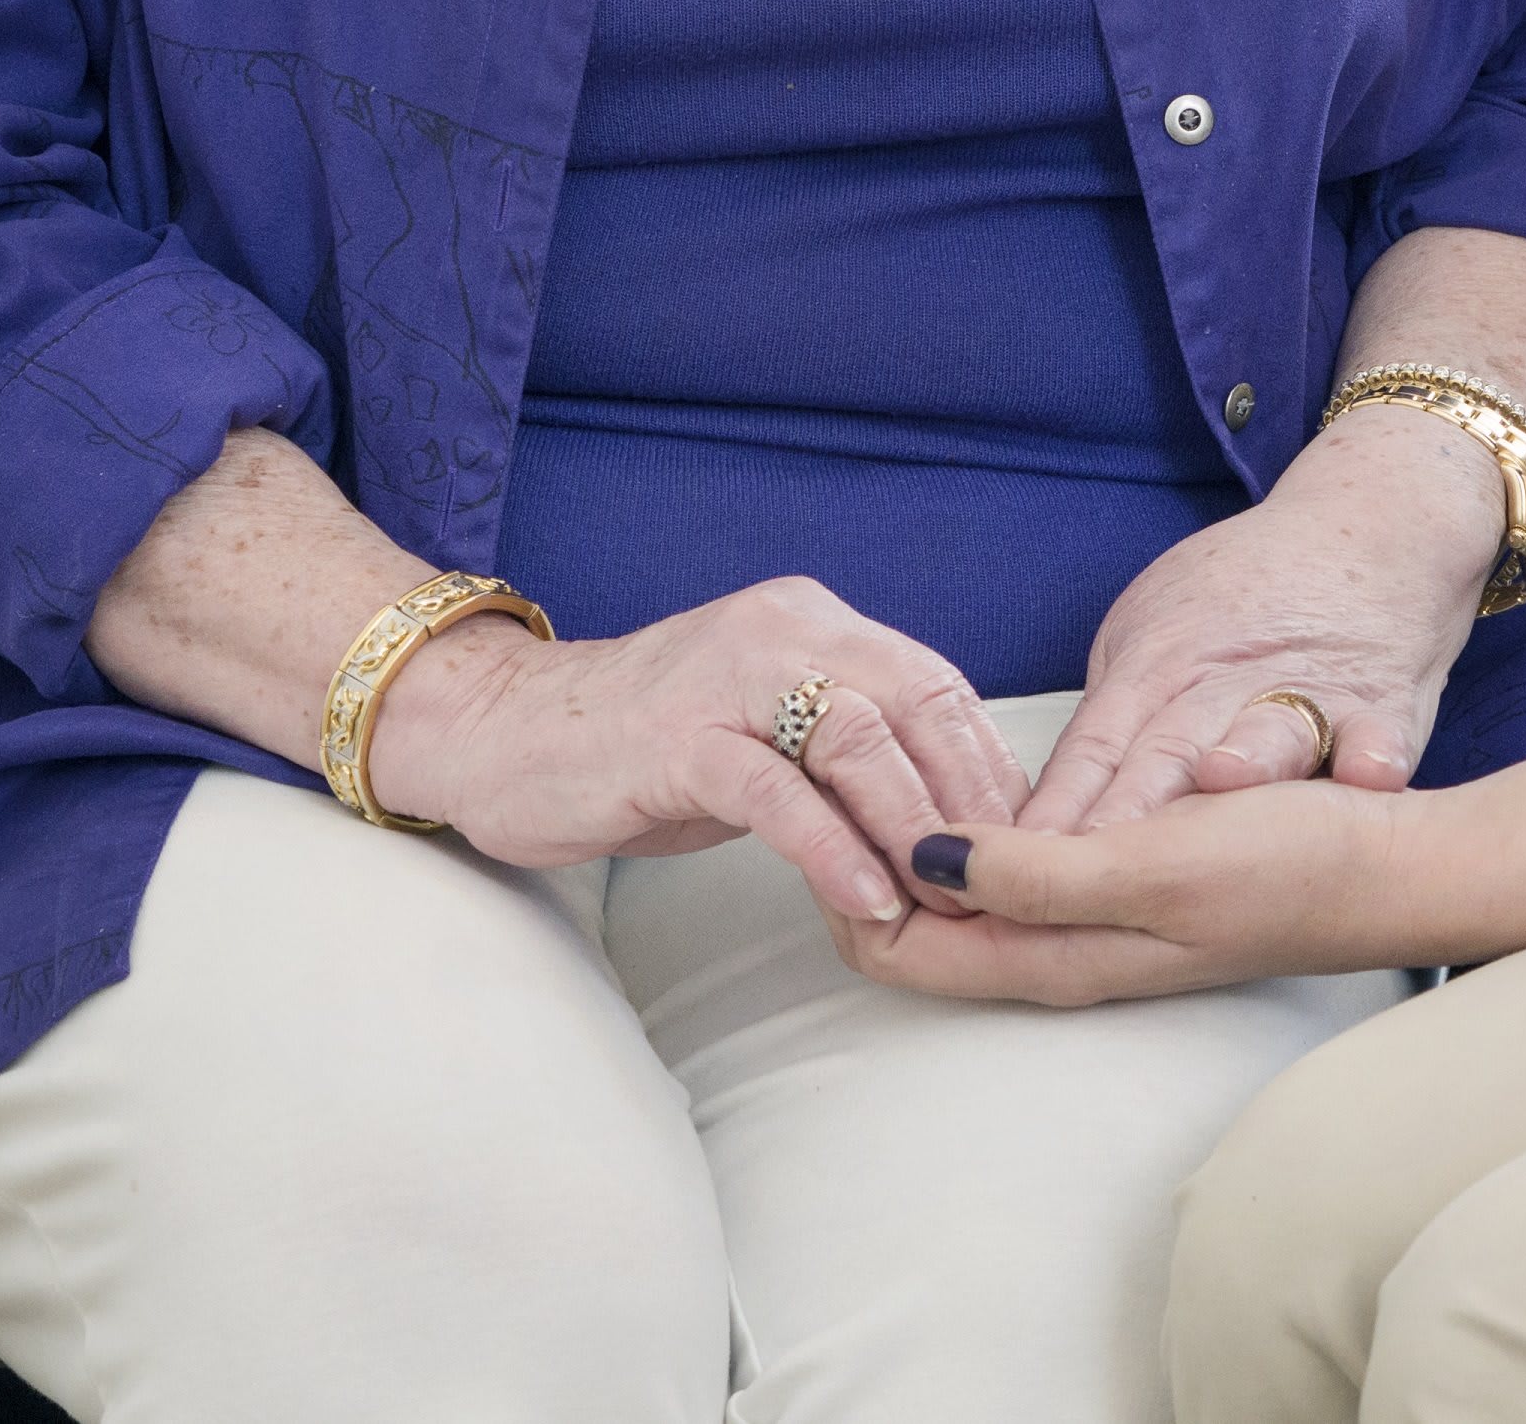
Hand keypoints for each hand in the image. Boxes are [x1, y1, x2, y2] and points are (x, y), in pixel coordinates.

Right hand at [364, 576, 1030, 932]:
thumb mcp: (767, 736)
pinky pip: (778, 792)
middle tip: (997, 887)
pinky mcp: (677, 739)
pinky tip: (868, 903)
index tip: (1024, 845)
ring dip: (912, 829)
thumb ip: (848, 757)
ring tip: (943, 902)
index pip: (939, 685)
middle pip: (918, 705)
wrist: (501, 734)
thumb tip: (947, 822)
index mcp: (816, 622)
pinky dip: (834, 851)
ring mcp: (728, 678)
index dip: (990, 768)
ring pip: (859, 741)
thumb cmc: (646, 749)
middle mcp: (783, 628)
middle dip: (968, 802)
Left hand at [847, 773, 1423, 1004]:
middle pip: (919, 932)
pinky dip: (970, 841)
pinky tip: (970, 790)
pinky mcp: (1122, 890)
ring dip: (914, 853)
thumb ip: (1037, 874)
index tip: (832, 805)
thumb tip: (923, 862)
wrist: (1387, 869)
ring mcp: (1092, 927)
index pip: (901, 951)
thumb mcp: (1153, 863)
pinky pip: (1013, 877)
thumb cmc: (1283, 865)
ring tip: (880, 776)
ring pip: (963, 903)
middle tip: (836, 779)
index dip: (848, 887)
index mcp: (1055, 959)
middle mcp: (1061, 955)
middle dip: (864, 870)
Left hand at [1022, 397, 1512, 830]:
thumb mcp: (1149, 634)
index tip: (1005, 866)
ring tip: (1223, 780)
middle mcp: (1224, 686)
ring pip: (1269, 731)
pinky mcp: (1379, 704)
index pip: (1092, 753)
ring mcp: (1304, 694)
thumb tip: (1042, 821)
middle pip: (1166, 757)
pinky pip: (1378, 732)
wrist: (1372, 535)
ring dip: (1247, 757)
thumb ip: (1107, 724)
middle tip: (1077, 865)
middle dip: (1123, 815)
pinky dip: (1372, 752)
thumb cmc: (1246, 601)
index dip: (1051, 813)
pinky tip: (1369, 774)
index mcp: (1156, 673)